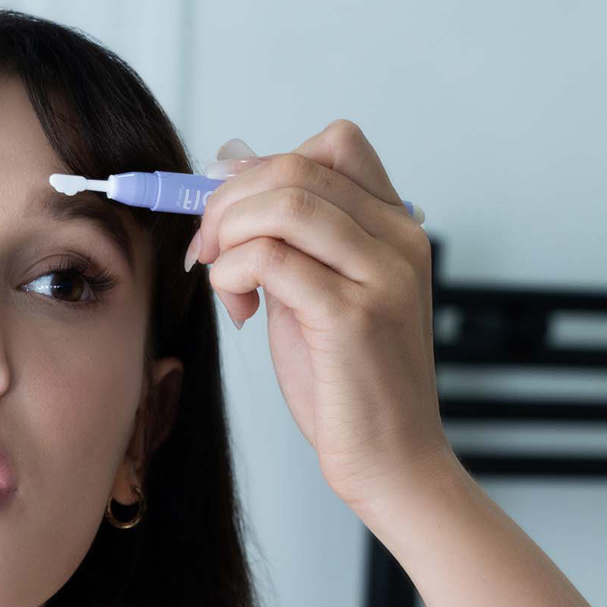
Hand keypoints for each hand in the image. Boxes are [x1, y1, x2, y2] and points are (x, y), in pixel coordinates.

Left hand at [189, 120, 452, 513]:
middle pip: (297, 167)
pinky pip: (270, 258)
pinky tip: (238, 308)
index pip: (334, 145)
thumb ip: (290, 249)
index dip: (265, 168)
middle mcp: (398, 240)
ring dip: (229, 234)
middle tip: (209, 250)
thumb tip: (231, 196)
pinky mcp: (351, 316)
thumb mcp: (317, 298)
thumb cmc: (349, 388)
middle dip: (230, 202)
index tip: (231, 215)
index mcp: (396, 229)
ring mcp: (380, 275)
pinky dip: (232, 274)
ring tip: (224, 282)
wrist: (392, 461)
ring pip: (283, 203)